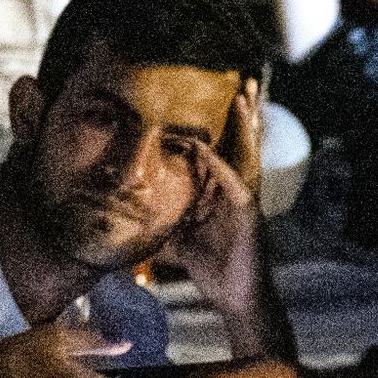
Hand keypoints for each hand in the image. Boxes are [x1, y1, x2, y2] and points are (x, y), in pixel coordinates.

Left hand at [166, 83, 264, 285]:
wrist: (236, 298)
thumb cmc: (211, 267)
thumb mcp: (177, 237)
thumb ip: (160, 219)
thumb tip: (127, 214)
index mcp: (222, 189)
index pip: (222, 147)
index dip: (220, 122)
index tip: (213, 93)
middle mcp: (237, 188)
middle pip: (241, 142)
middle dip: (242, 113)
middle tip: (242, 80)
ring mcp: (246, 200)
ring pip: (248, 154)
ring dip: (245, 126)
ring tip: (244, 97)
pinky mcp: (250, 215)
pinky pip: (237, 184)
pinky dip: (225, 166)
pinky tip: (214, 152)